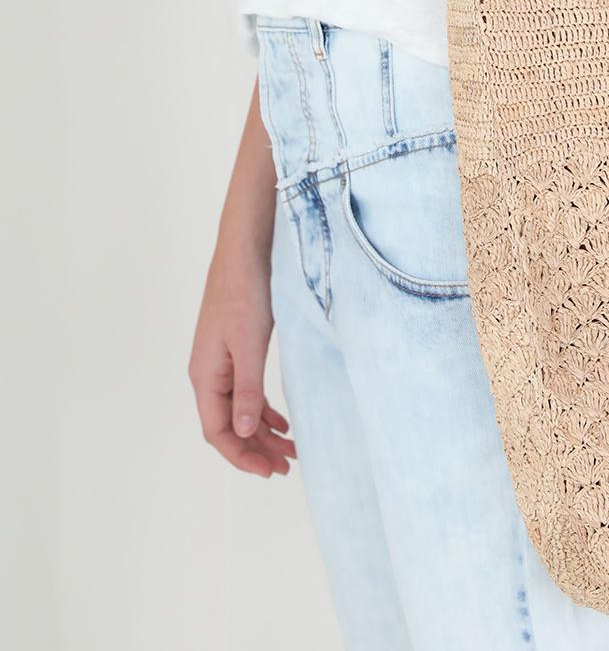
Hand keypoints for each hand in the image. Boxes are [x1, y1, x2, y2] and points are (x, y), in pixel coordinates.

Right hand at [189, 243, 295, 478]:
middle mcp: (208, 373)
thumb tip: (240, 433)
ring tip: (291, 448)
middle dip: (256, 448)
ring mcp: (221, 362)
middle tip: (288, 465)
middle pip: (228, 426)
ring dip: (262, 431)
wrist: (245, 250)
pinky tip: (281, 419)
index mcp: (205, 376)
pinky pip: (245, 391)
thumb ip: (246, 390)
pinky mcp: (235, 349)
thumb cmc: (244, 292)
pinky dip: (262, 409)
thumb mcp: (249, 344)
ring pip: (239, 410)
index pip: (217, 432)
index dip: (241, 456)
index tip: (270, 471)